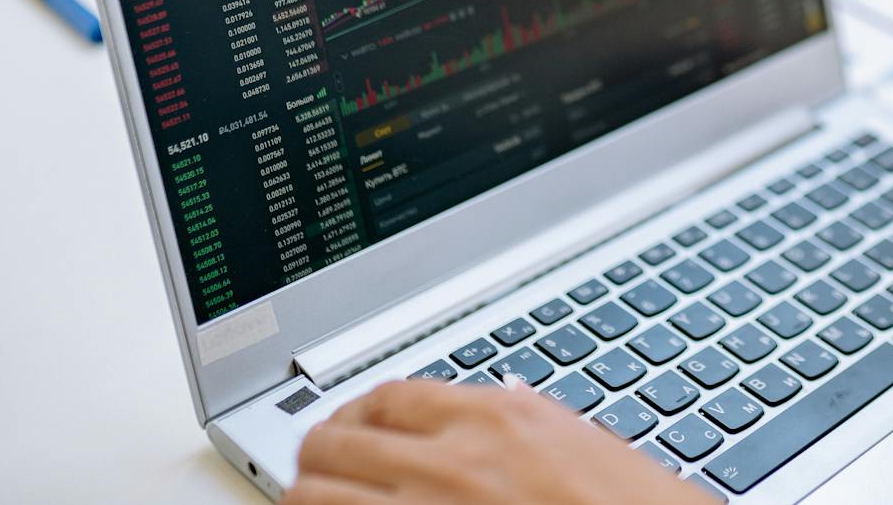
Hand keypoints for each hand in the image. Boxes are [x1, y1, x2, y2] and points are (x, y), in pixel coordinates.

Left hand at [287, 378, 705, 504]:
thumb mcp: (581, 447)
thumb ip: (522, 424)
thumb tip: (491, 404)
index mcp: (495, 421)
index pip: (384, 398)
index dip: (353, 417)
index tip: (350, 434)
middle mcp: (452, 465)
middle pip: (332, 442)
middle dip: (320, 461)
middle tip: (327, 480)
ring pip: (311, 498)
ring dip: (311, 504)